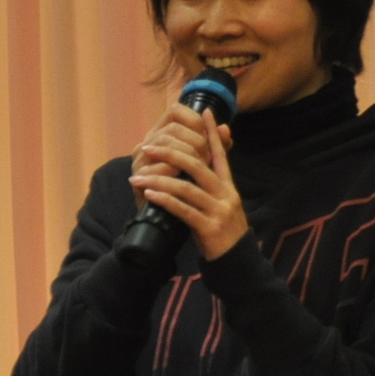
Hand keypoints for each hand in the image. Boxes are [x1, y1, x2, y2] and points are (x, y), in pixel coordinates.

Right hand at [129, 99, 233, 211]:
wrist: (170, 220)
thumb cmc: (188, 187)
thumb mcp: (206, 164)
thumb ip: (216, 147)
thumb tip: (225, 129)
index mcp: (162, 133)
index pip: (175, 110)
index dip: (194, 121)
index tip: (208, 137)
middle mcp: (147, 142)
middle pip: (173, 128)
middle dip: (195, 142)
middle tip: (208, 158)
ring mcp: (140, 159)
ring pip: (165, 143)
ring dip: (187, 155)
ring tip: (200, 167)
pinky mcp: (138, 178)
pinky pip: (158, 167)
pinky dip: (175, 171)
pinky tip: (185, 178)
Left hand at [129, 108, 249, 260]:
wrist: (237, 264)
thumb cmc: (222, 232)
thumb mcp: (220, 204)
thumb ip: (211, 184)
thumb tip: (200, 164)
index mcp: (228, 186)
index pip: (221, 153)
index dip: (212, 132)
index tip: (203, 111)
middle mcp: (226, 195)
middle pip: (198, 165)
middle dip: (171, 152)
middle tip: (148, 146)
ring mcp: (219, 211)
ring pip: (186, 187)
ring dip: (158, 180)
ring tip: (137, 176)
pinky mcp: (210, 228)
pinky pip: (183, 210)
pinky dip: (165, 200)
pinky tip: (149, 194)